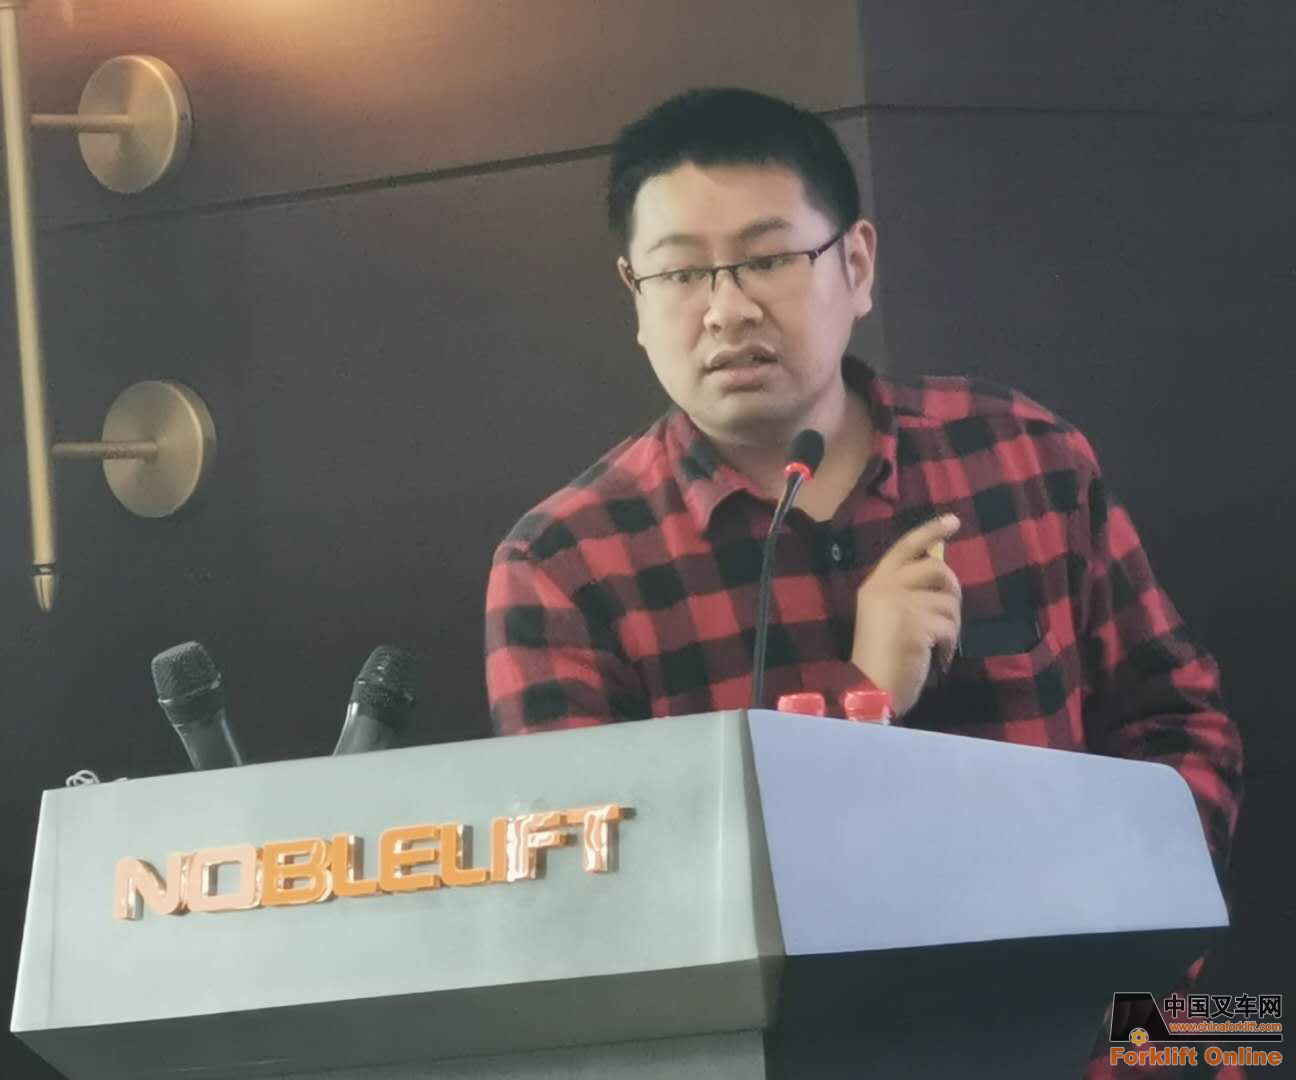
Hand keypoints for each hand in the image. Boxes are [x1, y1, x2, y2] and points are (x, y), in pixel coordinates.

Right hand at [850, 514, 962, 717]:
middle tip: (948, 614)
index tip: (953, 521)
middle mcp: (885, 587)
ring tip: (937, 645)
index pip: (905, 547)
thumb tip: (940, 577)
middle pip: (937, 568)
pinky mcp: (916, 623)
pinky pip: (949, 627)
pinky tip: (938, 659)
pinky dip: (949, 646)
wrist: (869, 690)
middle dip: (952, 590)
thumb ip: (905, 593)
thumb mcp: (885, 616)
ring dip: (951, 625)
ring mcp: (901, 604)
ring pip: (949, 601)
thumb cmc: (878, 658)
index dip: (930, 531)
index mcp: (875, 584)